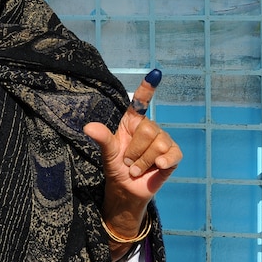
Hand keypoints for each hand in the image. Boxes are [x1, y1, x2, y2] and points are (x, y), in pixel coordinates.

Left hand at [83, 70, 181, 229]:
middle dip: (134, 150)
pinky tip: (157, 167)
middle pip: (148, 131)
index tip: (155, 73)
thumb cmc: (116, 166)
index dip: (148, 88)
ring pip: (157, 145)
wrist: (126, 188)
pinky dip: (163, 161)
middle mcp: (149, 129)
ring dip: (142, 161)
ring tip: (136, 168)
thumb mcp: (107, 152)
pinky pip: (172, 154)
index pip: (141, 102)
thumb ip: (101, 138)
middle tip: (127, 161)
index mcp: (132, 122)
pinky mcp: (172, 156)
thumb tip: (88, 127)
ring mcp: (163, 142)